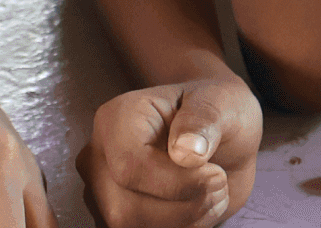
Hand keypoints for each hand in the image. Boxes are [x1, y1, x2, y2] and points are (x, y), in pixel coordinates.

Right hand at [78, 76, 259, 227]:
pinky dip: (182, 227)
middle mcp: (99, 156)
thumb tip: (186, 151)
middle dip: (184, 207)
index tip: (216, 174)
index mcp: (116, 119)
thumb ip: (203, 120)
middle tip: (219, 185)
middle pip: (124, 208)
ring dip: (186, 220)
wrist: (221, 137)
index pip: (129, 166)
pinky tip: (199, 207)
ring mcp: (105, 190)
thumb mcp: (219, 104)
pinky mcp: (120, 215)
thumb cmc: (216, 113)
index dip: (177, 183)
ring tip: (213, 194)